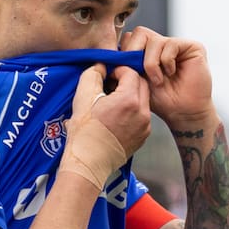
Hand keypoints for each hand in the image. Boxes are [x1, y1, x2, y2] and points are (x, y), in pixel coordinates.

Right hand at [59, 63, 150, 189]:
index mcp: (130, 100)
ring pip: (143, 100)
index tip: (105, 77)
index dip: (117, 70)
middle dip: (127, 81)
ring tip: (111, 102)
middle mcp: (143, 112)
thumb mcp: (83, 95)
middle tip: (110, 86)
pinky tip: (115, 117)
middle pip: (141, 84)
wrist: (88, 162)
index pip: (130, 72)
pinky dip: (132, 111)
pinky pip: (142, 116)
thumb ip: (93, 73)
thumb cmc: (84, 130)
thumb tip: (102, 66)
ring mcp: (145, 126)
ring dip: (130, 96)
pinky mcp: (143, 137)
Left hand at [120, 26, 216, 130]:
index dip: (124, 53)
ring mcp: (175, 44)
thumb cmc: (161, 101)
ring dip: (151, 63)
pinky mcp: (191, 46)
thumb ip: (125, 68)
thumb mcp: (136, 83)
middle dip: (134, 54)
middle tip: (138, 73)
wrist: (183, 113)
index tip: (123, 71)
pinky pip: (170, 44)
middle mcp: (161, 44)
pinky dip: (166, 61)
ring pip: (153, 40)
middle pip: (139, 33)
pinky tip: (170, 74)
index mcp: (146, 51)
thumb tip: (107, 59)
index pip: (129, 39)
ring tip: (157, 80)